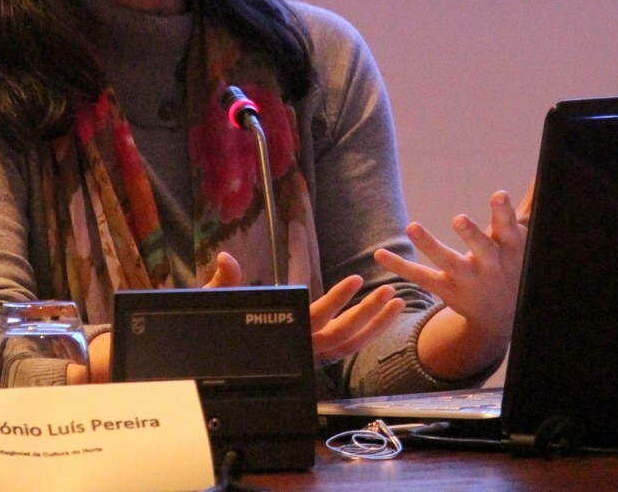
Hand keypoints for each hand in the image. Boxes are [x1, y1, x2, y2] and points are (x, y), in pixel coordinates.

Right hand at [203, 252, 404, 365]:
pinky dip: (370, 334)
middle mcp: (301, 348)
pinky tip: (386, 315)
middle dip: (367, 313)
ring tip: (398, 301)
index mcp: (282, 333)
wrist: (219, 360)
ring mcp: (312, 355)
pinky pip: (349, 349)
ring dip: (376, 325)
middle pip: (341, 335)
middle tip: (388, 290)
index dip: (335, 299)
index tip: (355, 280)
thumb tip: (224, 257)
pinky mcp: (318, 356)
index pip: (314, 317)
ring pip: (350, 346)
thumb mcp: (220, 302)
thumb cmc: (221, 328)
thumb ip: (227, 281)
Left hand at [375, 189, 526, 343]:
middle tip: (459, 218)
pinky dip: (399, 266)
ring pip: (447, 261)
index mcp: (510, 248)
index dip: (503, 213)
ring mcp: (466, 278)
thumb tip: (538, 176)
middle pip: (481, 247)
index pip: (508, 228)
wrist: (503, 317)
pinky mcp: (446, 289)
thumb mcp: (521, 240)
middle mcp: (489, 264)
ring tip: (412, 226)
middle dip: (471, 234)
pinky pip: (420, 276)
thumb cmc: (513, 267)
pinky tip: (379, 254)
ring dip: (430, 244)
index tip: (498, 195)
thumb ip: (523, 208)